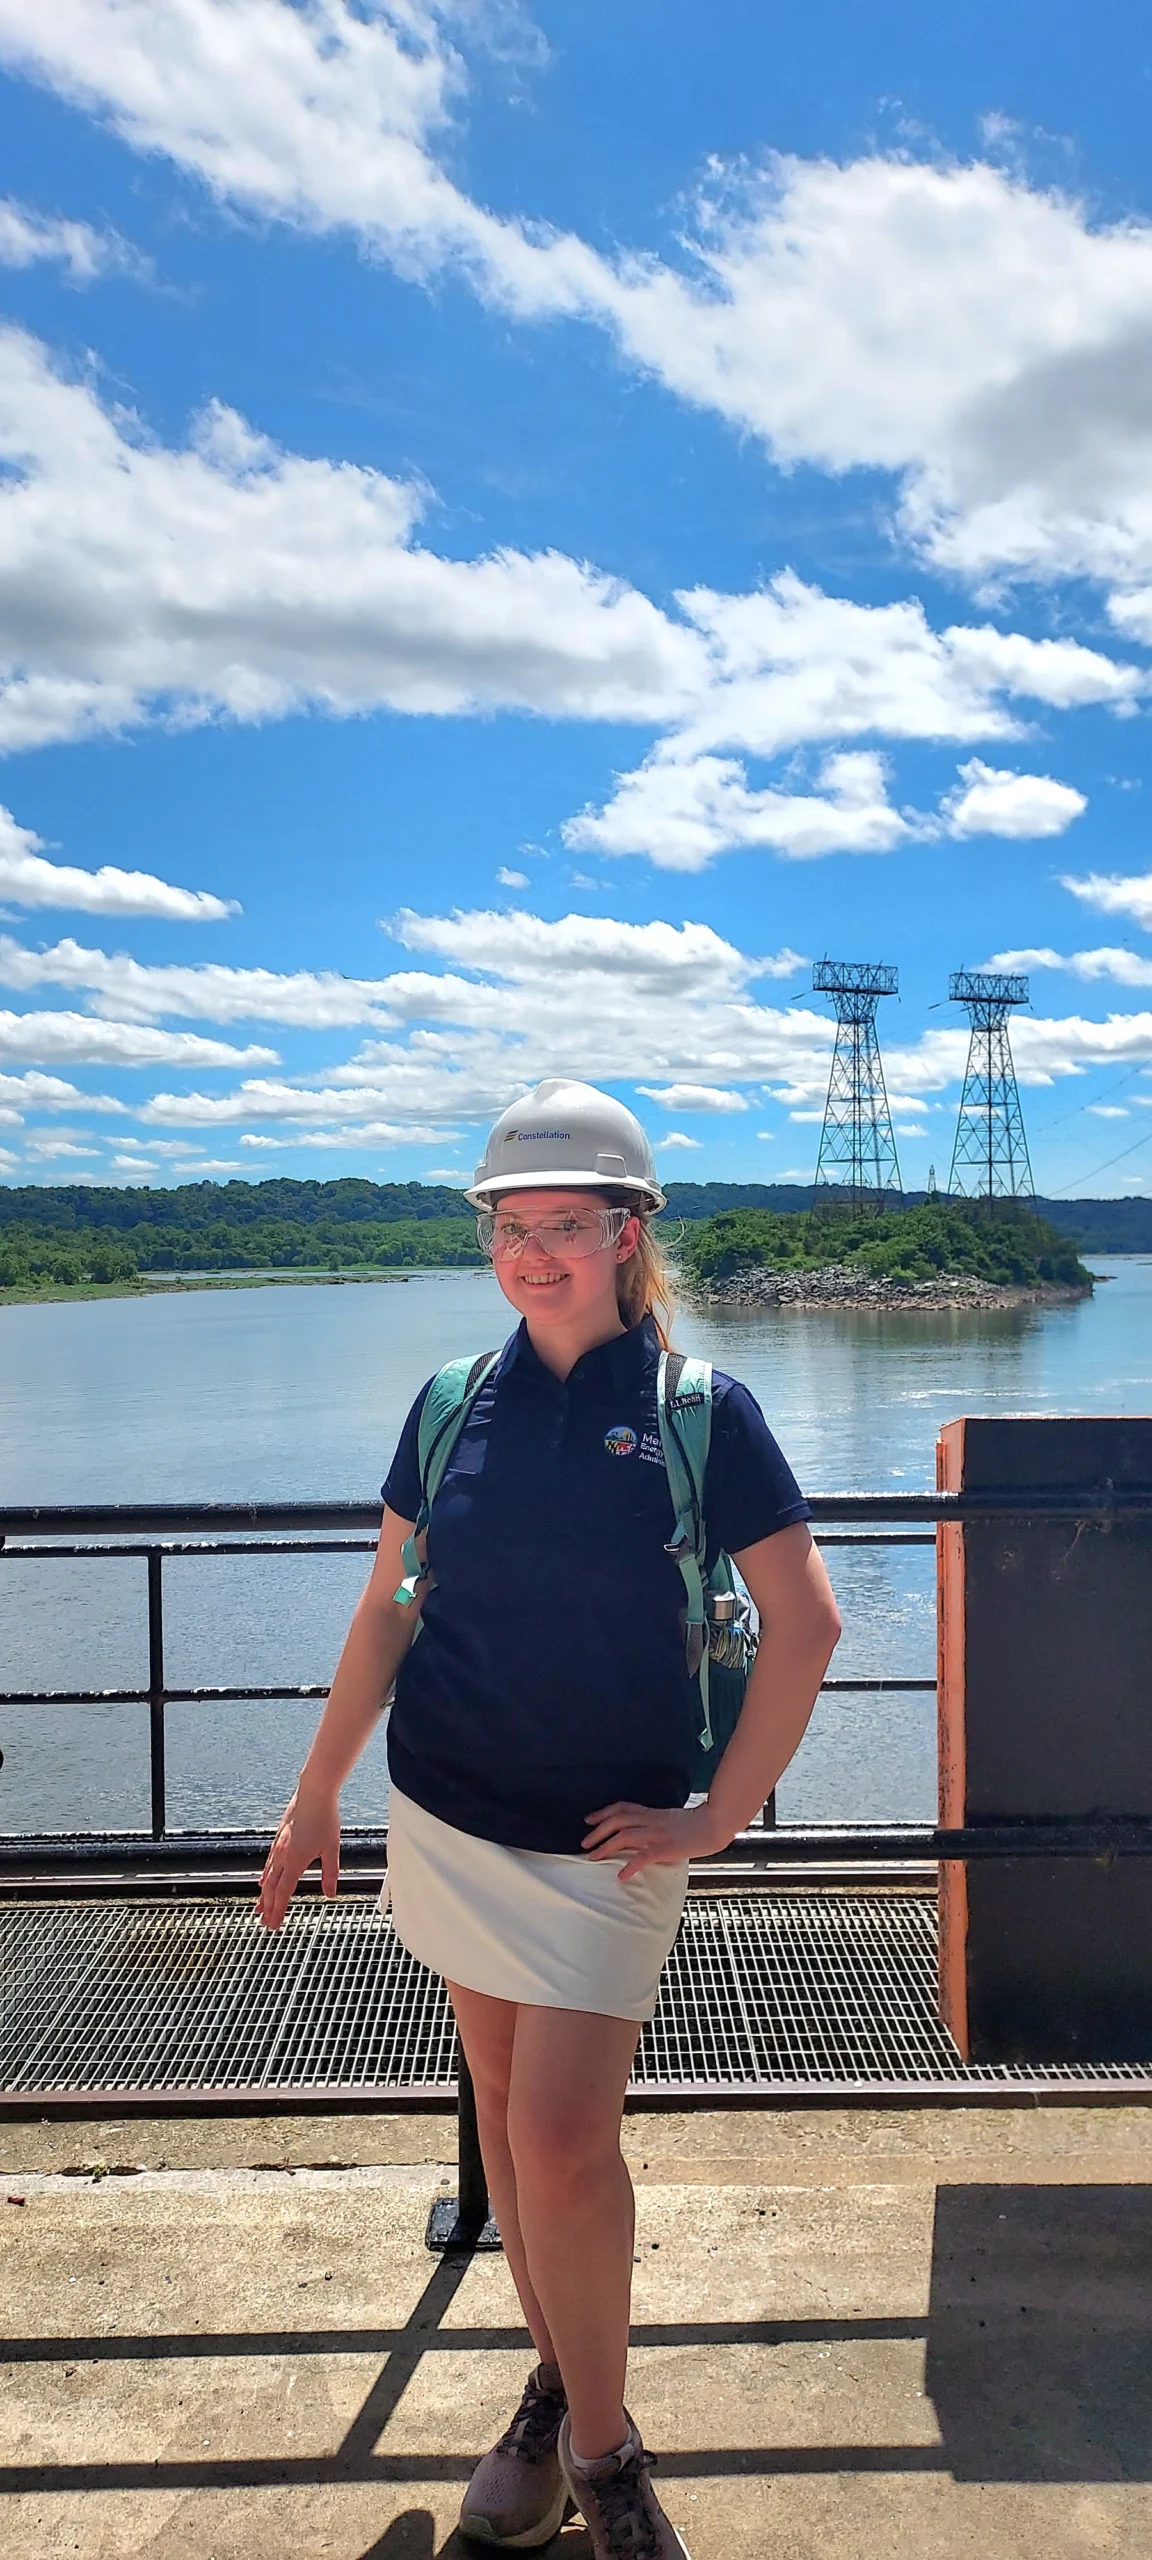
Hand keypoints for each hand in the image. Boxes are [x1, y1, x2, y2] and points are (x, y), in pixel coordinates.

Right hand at [255, 1782, 339, 1930]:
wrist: (313, 1793)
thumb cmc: (325, 1819)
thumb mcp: (332, 1849)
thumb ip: (330, 1873)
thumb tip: (330, 1893)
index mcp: (295, 1861)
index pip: (284, 1892)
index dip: (278, 1910)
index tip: (273, 1924)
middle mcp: (283, 1855)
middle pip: (272, 1888)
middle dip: (268, 1907)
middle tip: (264, 1923)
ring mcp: (278, 1846)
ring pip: (268, 1876)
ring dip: (264, 1894)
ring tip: (259, 1908)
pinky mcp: (278, 1838)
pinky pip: (268, 1862)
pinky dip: (265, 1876)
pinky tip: (263, 1881)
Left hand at [581, 1799, 725, 1882]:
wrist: (716, 1823)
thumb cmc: (699, 1823)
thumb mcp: (674, 1818)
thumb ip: (660, 1823)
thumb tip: (647, 1831)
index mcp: (654, 1813)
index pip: (623, 1808)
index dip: (603, 1812)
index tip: (589, 1819)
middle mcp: (652, 1821)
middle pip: (618, 1820)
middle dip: (598, 1831)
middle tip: (584, 1843)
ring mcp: (658, 1833)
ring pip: (625, 1836)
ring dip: (606, 1846)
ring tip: (593, 1857)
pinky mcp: (666, 1847)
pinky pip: (644, 1856)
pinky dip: (630, 1865)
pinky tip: (621, 1875)